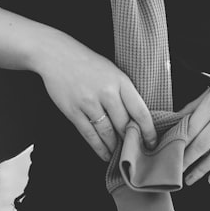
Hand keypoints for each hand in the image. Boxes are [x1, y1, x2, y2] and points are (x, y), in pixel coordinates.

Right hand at [35, 37, 156, 161]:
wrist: (58, 55)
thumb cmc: (88, 63)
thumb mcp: (112, 71)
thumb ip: (124, 92)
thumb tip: (135, 119)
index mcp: (121, 81)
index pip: (140, 111)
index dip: (148, 131)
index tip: (151, 143)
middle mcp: (107, 92)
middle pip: (124, 125)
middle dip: (131, 141)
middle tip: (135, 152)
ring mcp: (89, 102)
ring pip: (107, 133)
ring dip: (115, 147)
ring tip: (119, 155)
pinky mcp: (73, 111)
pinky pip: (89, 135)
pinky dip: (99, 148)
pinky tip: (105, 154)